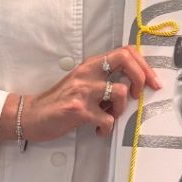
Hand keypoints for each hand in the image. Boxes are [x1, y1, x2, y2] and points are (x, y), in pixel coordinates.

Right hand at [18, 47, 159, 142]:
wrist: (30, 115)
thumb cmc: (58, 101)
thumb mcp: (81, 81)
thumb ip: (102, 78)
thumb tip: (131, 85)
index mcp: (90, 65)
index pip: (124, 51)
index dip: (143, 64)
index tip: (150, 80)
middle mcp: (88, 73)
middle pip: (126, 60)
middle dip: (141, 77)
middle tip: (137, 94)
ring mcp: (83, 91)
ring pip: (120, 92)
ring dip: (121, 109)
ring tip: (109, 116)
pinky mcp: (79, 111)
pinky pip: (107, 119)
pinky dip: (107, 128)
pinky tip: (98, 130)